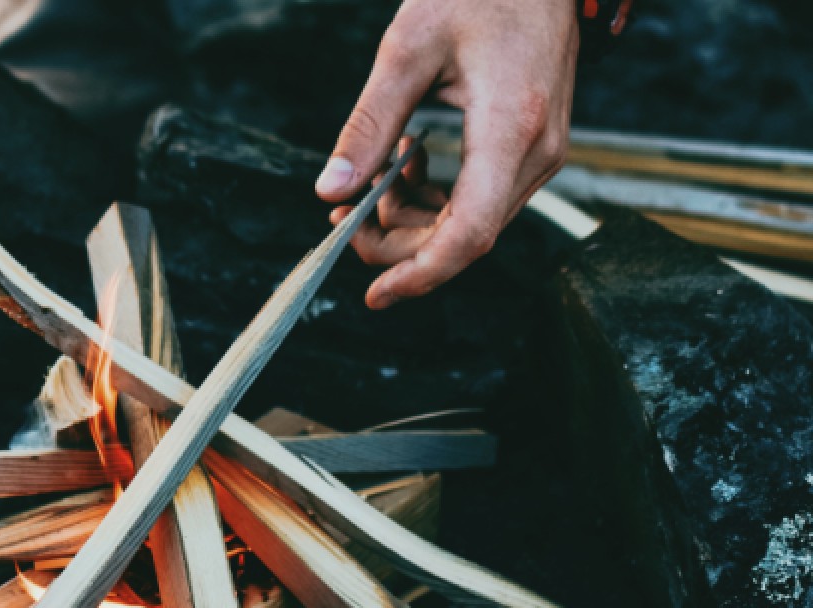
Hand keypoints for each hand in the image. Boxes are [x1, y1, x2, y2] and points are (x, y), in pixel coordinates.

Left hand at [316, 0, 578, 307]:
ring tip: (374, 180)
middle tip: (346, 219)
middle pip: (464, 238)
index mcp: (512, 127)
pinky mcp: (534, 148)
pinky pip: (483, 200)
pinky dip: (438, 199)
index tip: (375, 294)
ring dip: (415, 220)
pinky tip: (409, 163)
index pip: (469, 234)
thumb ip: (369, 126)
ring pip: (471, 224)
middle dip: (399, 242)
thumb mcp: (407, 49)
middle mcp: (538, 152)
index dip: (420, 274)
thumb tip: (331, 190)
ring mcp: (542, 153)